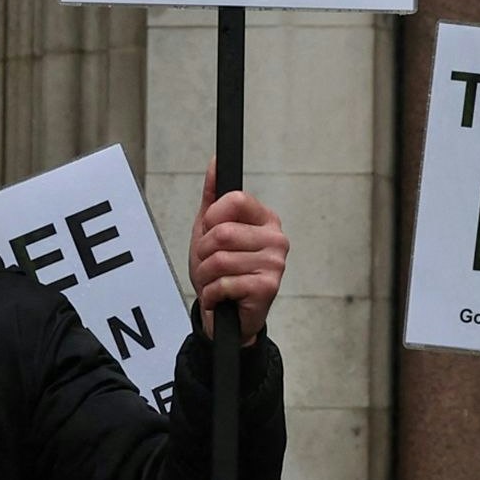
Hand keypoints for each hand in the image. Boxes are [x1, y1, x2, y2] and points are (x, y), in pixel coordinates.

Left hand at [188, 168, 287, 344]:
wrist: (227, 316)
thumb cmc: (221, 271)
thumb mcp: (210, 230)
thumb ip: (213, 196)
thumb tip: (215, 163)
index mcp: (266, 219)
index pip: (234, 199)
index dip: (212, 217)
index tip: (210, 232)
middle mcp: (277, 238)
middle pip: (222, 232)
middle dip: (203, 252)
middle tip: (209, 265)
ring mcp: (275, 263)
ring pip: (220, 259)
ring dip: (205, 276)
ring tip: (214, 282)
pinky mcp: (268, 287)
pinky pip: (224, 283)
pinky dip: (212, 293)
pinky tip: (220, 297)